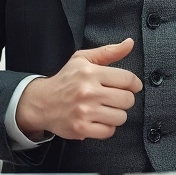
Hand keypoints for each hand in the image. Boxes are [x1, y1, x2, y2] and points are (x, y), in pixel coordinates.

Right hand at [16, 38, 142, 140]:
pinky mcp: (81, 128)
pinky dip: (106, 127)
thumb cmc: (65, 80)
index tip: (132, 86)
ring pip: (121, 117)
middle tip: (114, 98)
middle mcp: (88, 91)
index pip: (127, 79)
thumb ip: (108, 51)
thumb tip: (129, 43)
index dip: (134, 84)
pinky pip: (109, 131)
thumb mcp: (83, 59)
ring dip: (116, 114)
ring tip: (105, 109)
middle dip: (124, 99)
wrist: (41, 102)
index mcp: (90, 72)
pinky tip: (98, 120)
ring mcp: (84, 111)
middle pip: (127, 100)